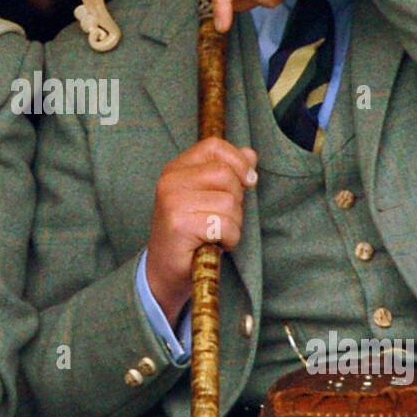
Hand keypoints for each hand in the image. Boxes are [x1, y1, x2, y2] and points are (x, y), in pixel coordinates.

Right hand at [145, 137, 257, 320]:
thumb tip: (250, 154)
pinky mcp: (179, 224)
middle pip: (225, 174)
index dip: (238, 161)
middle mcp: (170, 180)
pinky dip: (230, 238)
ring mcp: (172, 201)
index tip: (248, 180)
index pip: (214, 146)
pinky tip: (216, 243)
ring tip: (217, 232)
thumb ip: (228, 172)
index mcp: (176, 168)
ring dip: (234, 223)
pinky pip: (225, 224)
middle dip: (237, 199)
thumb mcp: (208, 196)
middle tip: (223, 217)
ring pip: (229, 202)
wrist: (165, 270)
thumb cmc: (191, 233)